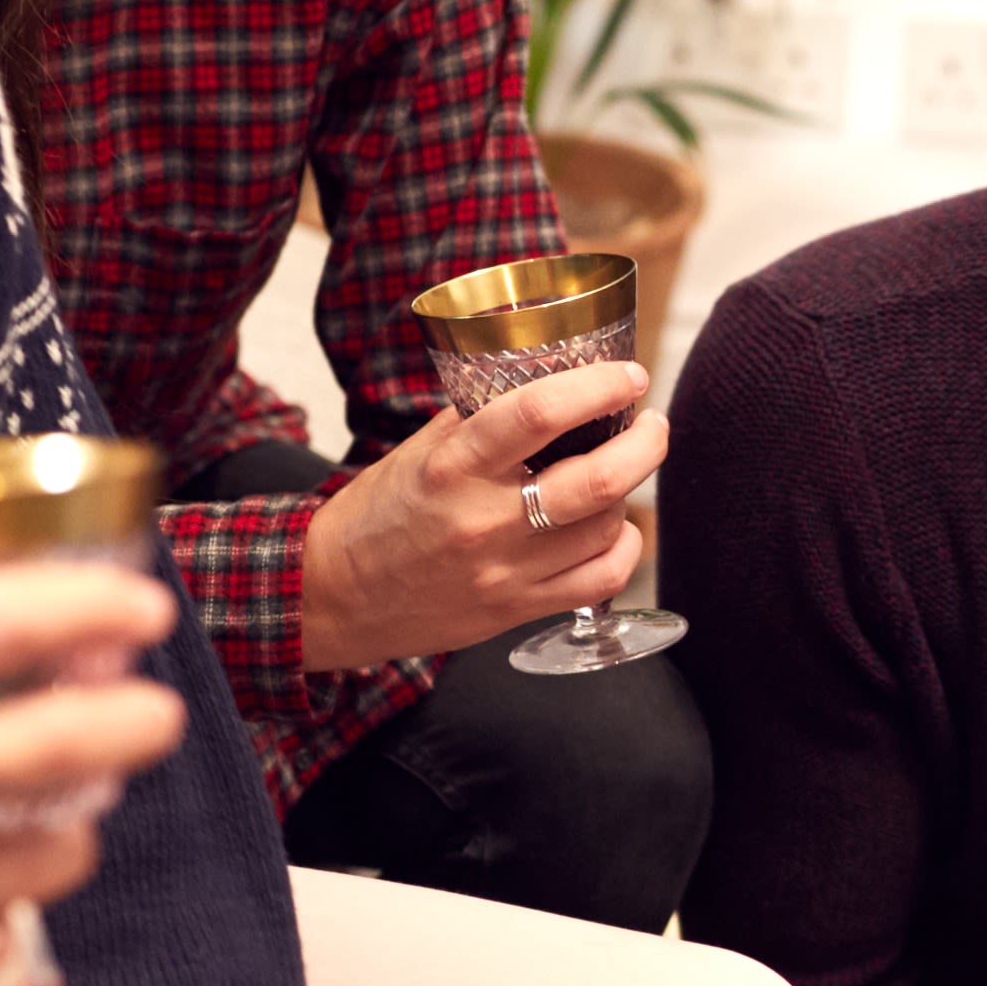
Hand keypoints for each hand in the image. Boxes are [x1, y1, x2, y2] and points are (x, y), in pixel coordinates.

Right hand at [295, 361, 662, 667]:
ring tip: (620, 472)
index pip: (539, 413)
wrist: (335, 597)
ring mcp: (505, 571)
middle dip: (645, 442)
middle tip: (651, 423)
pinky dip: (622, 548)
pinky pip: (601, 580)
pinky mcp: (516, 610)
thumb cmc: (378, 516)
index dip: (597, 386)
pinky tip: (614, 529)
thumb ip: (479, 419)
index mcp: (453, 466)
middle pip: (598, 479)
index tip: (628, 375)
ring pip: (606, 527)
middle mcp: (484, 520)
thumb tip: (545, 382)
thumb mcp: (419, 452)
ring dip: (629, 493)